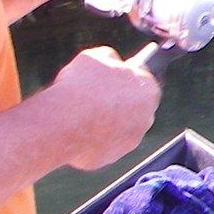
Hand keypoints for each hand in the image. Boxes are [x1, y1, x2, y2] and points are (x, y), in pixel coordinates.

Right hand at [46, 46, 162, 169]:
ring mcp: (130, 139)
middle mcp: (146, 116)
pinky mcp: (112, 157)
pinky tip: (77, 132)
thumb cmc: (81, 86)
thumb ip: (109, 58)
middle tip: (92, 98)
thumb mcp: (95, 57)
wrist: (65, 121)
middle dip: (116, 103)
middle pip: (133, 107)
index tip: (111, 80)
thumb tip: (111, 60)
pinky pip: (103, 145)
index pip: (142, 82)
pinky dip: (92, 140)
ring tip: (81, 116)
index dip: (125, 80)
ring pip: (119, 128)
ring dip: (105, 123)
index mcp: (148, 89)